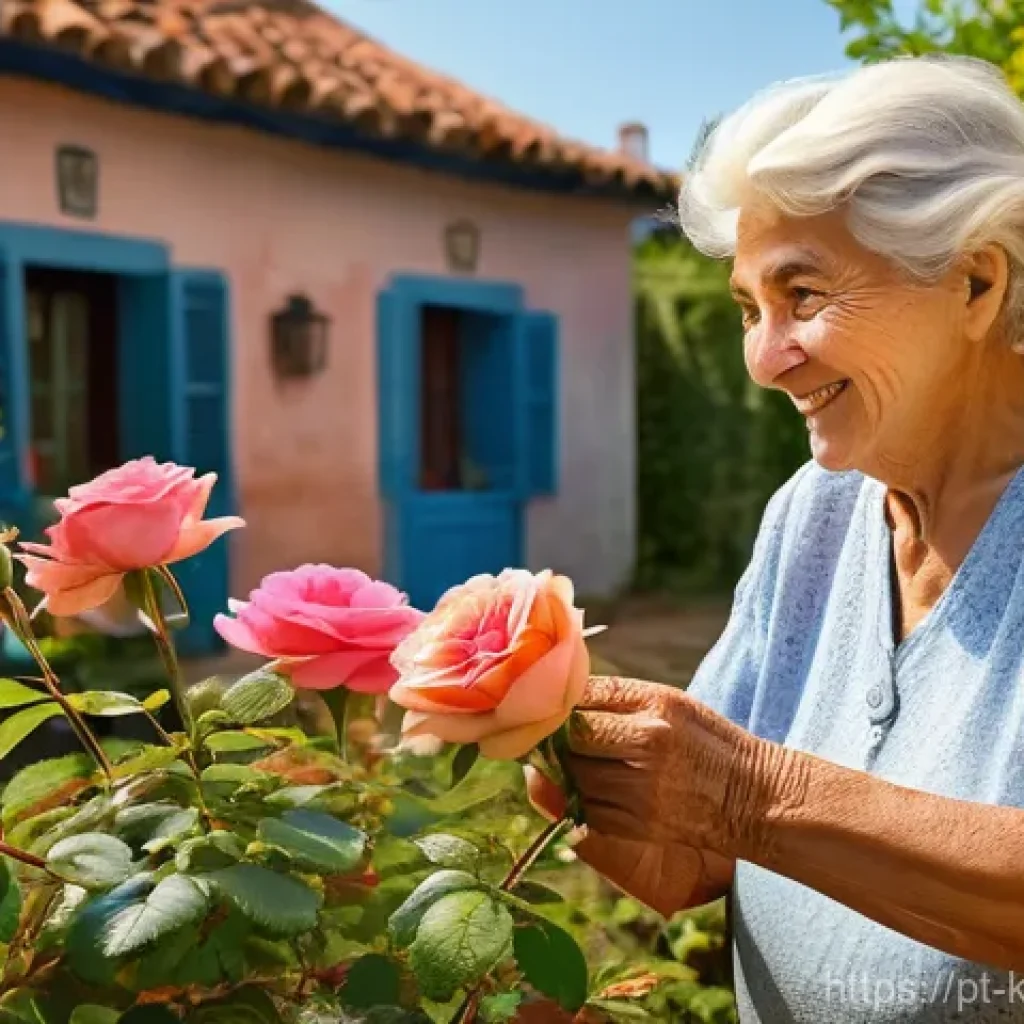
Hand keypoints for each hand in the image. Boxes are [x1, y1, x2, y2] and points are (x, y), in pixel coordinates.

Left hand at [527, 675, 778, 915]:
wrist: (749, 797)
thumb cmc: (704, 740)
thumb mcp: (669, 701)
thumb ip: (614, 697)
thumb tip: (558, 698)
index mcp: (656, 705)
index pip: (583, 697)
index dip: (557, 703)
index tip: (547, 705)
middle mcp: (648, 743)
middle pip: (572, 738)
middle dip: (555, 736)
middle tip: (547, 734)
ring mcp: (641, 789)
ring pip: (573, 776)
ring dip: (563, 769)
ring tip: (566, 760)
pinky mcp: (635, 826)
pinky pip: (584, 809)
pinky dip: (575, 798)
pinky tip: (584, 787)